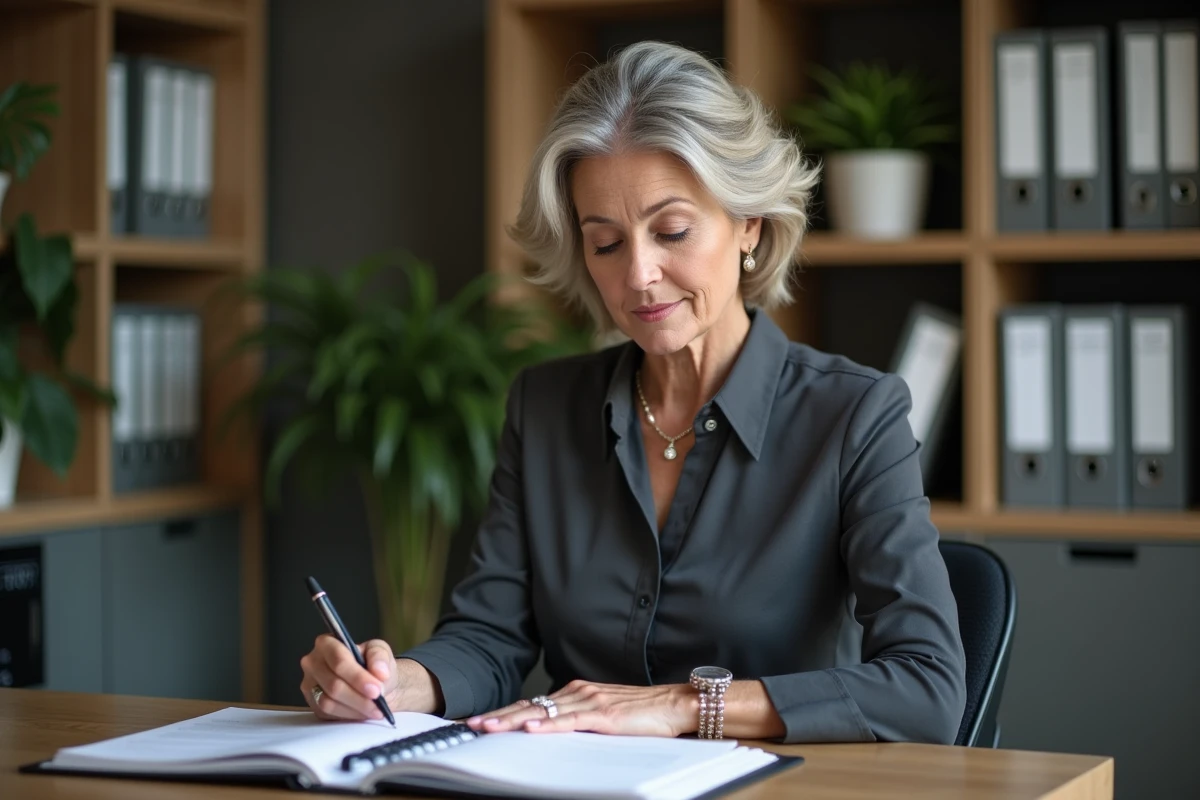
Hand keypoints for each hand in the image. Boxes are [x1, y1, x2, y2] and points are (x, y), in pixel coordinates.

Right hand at [300, 635, 397, 720]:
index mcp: (326, 644)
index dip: (357, 677)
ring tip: (376, 709)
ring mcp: (310, 685)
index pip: (338, 661)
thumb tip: (379, 672)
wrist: (372, 684)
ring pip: (329, 702)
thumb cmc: (372, 664)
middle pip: (333, 684)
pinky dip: (349, 715)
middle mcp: (313, 663)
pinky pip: (328, 714)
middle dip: (359, 696)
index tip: (376, 689)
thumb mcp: (380, 651)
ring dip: (355, 708)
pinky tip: (364, 712)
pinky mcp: (313, 705)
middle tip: (378, 701)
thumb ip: (379, 657)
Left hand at [465, 680, 697, 737]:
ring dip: (513, 720)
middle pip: (531, 705)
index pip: (534, 703)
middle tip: (472, 723)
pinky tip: (531, 728)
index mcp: (577, 692)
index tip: (483, 719)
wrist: (675, 703)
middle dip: (499, 715)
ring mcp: (591, 702)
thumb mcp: (604, 714)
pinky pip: (570, 721)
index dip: (506, 711)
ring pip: (544, 712)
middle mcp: (579, 692)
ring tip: (489, 727)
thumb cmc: (644, 712)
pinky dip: (549, 725)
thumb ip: (580, 718)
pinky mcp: (605, 716)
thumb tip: (555, 728)